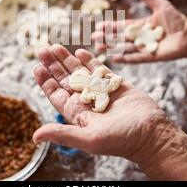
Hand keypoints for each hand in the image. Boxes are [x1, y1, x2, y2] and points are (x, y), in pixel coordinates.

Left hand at [32, 44, 167, 161]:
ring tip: (55, 46)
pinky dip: (89, 60)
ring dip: (67, 60)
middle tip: (42, 50)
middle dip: (53, 65)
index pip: (56, 95)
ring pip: (80, 71)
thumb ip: (63, 134)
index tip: (36, 67)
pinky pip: (99, 69)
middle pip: (65, 80)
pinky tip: (78, 51)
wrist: (151, 133)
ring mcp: (101, 91)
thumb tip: (35, 136)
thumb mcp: (88, 138)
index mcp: (78, 113)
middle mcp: (87, 101)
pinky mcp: (115, 84)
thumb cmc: (121, 140)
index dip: (46, 82)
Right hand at [92, 0, 186, 63]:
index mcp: (141, 26)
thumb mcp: (161, 6)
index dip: (110, 26)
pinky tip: (113, 58)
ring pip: (124, 48)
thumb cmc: (177, 20)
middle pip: (119, 38)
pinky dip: (124, 58)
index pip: (122, 26)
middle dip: (106, 38)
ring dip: (111, 47)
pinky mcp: (150, 56)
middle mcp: (140, 38)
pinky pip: (135, 58)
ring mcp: (143, 48)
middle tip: (94, 38)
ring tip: (99, 47)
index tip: (99, 25)